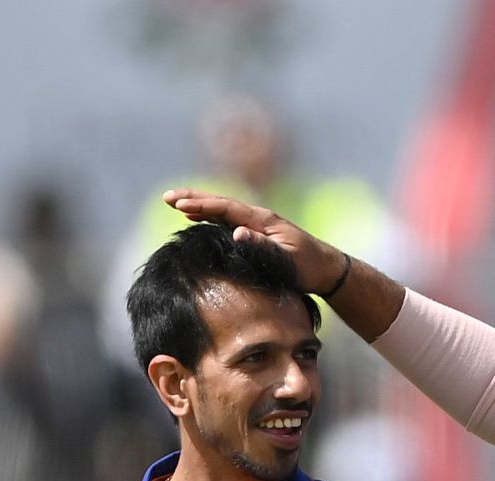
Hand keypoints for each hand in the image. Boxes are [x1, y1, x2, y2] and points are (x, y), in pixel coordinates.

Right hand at [162, 188, 346, 295]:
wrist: (328, 269)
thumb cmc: (308, 267)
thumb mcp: (286, 260)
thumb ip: (262, 246)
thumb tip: (236, 232)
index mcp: (263, 220)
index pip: (227, 208)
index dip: (202, 205)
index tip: (179, 205)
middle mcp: (259, 218)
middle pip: (221, 203)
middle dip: (194, 199)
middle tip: (167, 197)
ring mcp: (257, 225)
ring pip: (222, 210)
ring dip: (199, 205)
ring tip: (175, 203)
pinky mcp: (257, 233)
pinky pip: (227, 220)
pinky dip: (209, 217)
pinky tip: (196, 219)